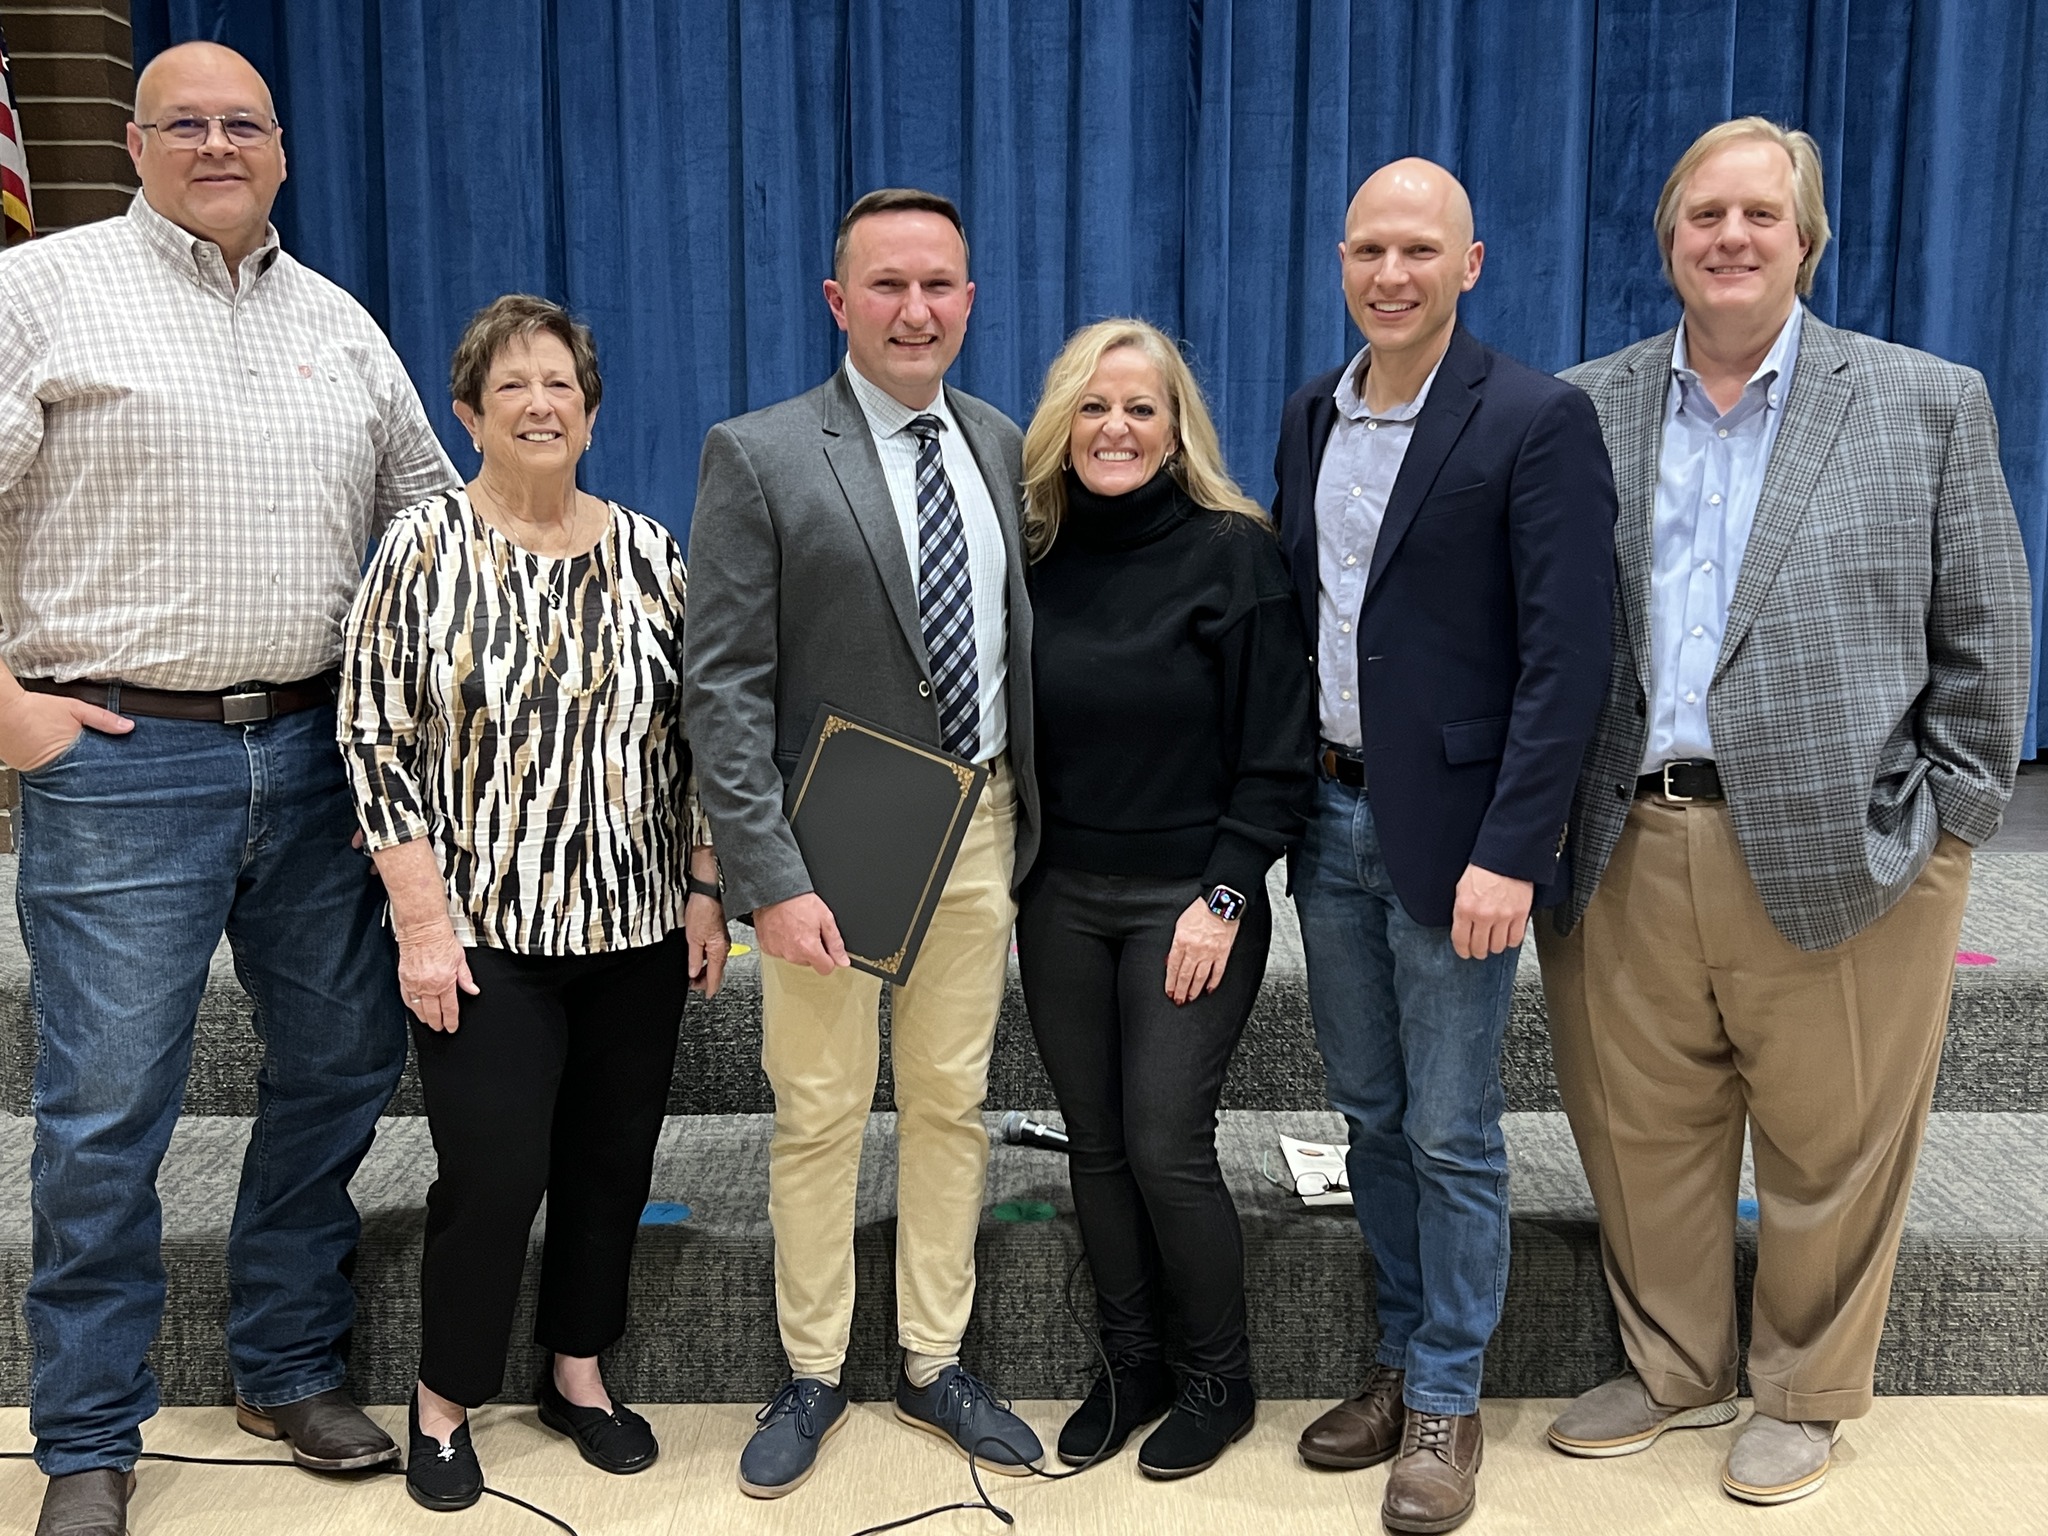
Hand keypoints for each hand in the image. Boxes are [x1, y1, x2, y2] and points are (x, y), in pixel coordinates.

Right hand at [0, 688, 131, 771]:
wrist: (2, 710)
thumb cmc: (35, 709)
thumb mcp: (75, 709)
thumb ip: (103, 719)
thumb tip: (128, 727)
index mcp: (72, 757)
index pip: (96, 771)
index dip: (106, 770)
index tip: (118, 772)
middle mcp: (54, 769)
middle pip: (80, 775)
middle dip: (89, 771)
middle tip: (97, 765)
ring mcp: (37, 771)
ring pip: (62, 774)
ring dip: (70, 769)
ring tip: (75, 760)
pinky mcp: (24, 769)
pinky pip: (45, 771)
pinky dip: (52, 765)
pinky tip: (55, 757)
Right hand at [396, 920, 478, 1032]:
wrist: (422, 929)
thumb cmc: (440, 940)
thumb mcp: (460, 958)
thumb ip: (466, 977)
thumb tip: (473, 990)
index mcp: (445, 982)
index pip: (449, 1009)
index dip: (451, 1021)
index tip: (451, 1027)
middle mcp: (428, 986)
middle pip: (433, 1013)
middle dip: (437, 1023)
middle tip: (440, 1028)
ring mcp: (414, 984)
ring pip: (418, 1008)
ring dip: (424, 1017)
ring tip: (429, 1022)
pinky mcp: (404, 979)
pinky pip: (407, 998)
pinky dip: (411, 1006)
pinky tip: (415, 1009)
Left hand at [686, 893, 731, 996]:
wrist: (708, 892)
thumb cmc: (703, 910)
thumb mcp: (693, 938)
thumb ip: (694, 958)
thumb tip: (693, 972)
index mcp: (719, 951)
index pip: (715, 976)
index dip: (709, 988)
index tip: (706, 995)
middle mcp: (723, 947)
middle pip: (716, 971)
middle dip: (705, 979)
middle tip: (692, 984)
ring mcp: (722, 940)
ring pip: (715, 962)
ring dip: (705, 968)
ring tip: (693, 972)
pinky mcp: (719, 933)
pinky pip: (714, 952)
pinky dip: (706, 958)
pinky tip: (698, 957)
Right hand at [753, 892, 848, 975]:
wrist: (775, 893)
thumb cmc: (798, 902)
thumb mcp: (825, 918)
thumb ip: (835, 943)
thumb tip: (843, 960)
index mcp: (809, 948)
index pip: (825, 969)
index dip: (829, 958)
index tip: (827, 948)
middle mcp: (792, 954)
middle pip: (810, 962)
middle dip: (813, 950)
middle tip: (810, 931)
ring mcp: (778, 952)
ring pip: (795, 957)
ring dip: (798, 947)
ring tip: (797, 928)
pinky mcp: (768, 948)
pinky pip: (781, 951)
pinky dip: (784, 943)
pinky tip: (786, 930)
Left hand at [1164, 897, 1238, 1005]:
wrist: (1221, 903)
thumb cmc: (1200, 910)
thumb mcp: (1180, 925)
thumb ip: (1175, 944)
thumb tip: (1170, 961)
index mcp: (1181, 941)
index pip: (1173, 967)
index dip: (1170, 982)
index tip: (1168, 991)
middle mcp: (1195, 949)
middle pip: (1185, 975)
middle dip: (1180, 990)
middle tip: (1178, 1001)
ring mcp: (1210, 953)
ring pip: (1200, 977)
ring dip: (1194, 990)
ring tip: (1190, 998)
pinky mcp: (1222, 953)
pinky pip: (1217, 972)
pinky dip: (1213, 983)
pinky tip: (1208, 990)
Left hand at [1450, 863, 1533, 959]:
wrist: (1506, 856)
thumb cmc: (1483, 869)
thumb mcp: (1461, 889)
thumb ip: (1461, 910)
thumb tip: (1462, 928)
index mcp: (1465, 908)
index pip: (1461, 940)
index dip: (1463, 950)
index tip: (1465, 953)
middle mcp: (1484, 915)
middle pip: (1480, 947)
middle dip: (1478, 951)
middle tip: (1479, 950)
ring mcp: (1503, 916)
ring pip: (1498, 946)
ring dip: (1494, 947)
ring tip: (1493, 942)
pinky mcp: (1520, 914)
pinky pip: (1515, 939)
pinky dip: (1511, 941)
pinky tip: (1507, 937)